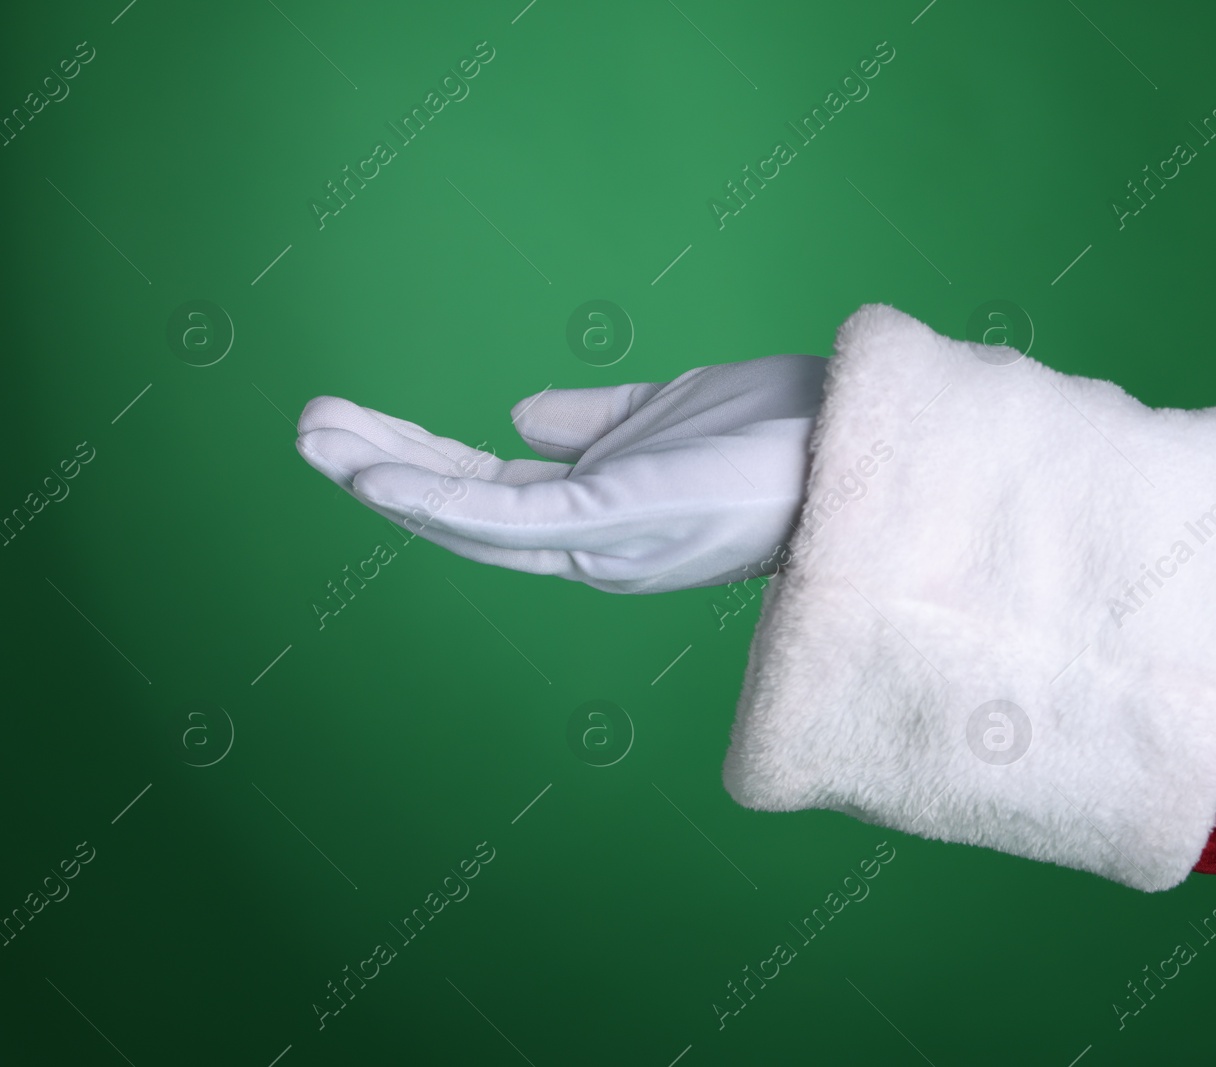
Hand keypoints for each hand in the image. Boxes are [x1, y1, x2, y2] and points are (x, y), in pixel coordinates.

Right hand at [295, 354, 827, 592]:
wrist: (857, 441)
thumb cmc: (774, 435)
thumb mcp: (663, 419)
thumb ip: (593, 423)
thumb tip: (516, 417)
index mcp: (602, 515)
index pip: (490, 495)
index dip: (419, 467)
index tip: (356, 430)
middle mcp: (592, 544)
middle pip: (463, 511)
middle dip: (381, 472)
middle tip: (305, 427)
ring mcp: (602, 540)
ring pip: (467, 518)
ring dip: (383, 478)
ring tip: (311, 437)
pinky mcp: (616, 521)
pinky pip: (506, 517)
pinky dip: (434, 500)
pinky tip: (373, 474)